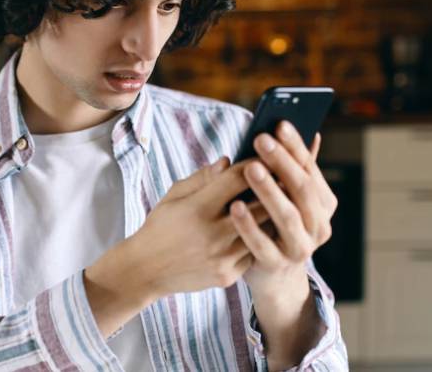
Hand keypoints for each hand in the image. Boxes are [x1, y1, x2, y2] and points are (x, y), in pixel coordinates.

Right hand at [129, 157, 271, 297]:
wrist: (145, 270)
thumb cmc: (160, 226)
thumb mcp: (174, 196)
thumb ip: (203, 178)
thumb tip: (229, 161)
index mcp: (198, 208)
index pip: (237, 179)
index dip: (255, 165)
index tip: (267, 157)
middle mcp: (213, 233)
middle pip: (259, 205)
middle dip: (273, 190)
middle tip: (285, 178)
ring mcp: (222, 257)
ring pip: (262, 232)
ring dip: (272, 216)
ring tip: (281, 203)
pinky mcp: (227, 275)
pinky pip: (253, 253)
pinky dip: (258, 241)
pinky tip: (263, 231)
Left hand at [229, 122, 336, 292]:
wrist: (272, 275)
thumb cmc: (274, 224)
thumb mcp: (287, 197)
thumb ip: (294, 169)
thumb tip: (311, 133)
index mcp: (322, 203)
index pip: (310, 169)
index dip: (295, 146)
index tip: (278, 123)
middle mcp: (318, 225)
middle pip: (301, 189)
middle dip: (281, 162)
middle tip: (260, 139)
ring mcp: (301, 248)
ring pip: (287, 216)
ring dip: (268, 190)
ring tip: (249, 168)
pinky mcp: (277, 265)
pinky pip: (263, 245)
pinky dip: (249, 225)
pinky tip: (235, 206)